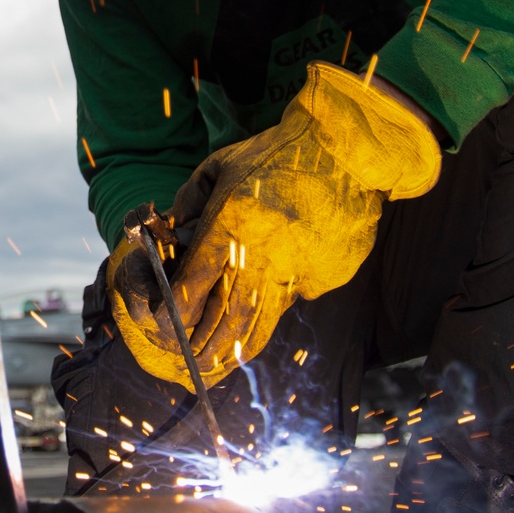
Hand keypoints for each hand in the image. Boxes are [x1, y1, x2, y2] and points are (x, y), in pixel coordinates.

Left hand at [108, 62, 440, 389]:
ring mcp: (296, 274)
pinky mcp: (325, 279)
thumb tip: (174, 229)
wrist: (345, 149)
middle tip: (193, 364)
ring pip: (261, 324)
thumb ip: (190, 199)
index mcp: (228, 229)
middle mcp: (260, 260)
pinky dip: (284, 296)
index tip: (168, 325)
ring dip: (239, 346)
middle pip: (223, 321)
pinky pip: (297, 296)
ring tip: (226, 360)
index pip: (191, 290)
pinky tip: (286, 277)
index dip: (175, 315)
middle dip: (204, 348)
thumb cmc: (277, 151)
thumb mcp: (220, 165)